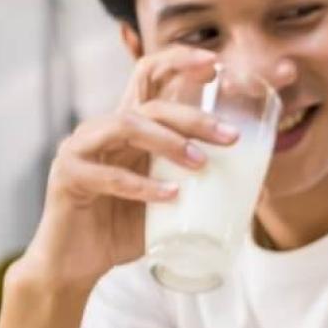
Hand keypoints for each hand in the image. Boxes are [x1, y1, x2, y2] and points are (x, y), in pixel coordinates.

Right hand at [13, 47, 237, 290]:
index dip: (179, 62)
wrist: (74, 266)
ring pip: (127, 126)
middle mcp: (103, 130)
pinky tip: (171, 196)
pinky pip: (108, 174)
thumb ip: (201, 193)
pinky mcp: (68, 176)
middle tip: (230, 138)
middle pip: (150, 105)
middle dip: (194, 117)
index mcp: (128, 129)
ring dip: (168, 141)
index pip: (149, 77)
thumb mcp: (169, 207)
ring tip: (200, 164)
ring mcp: (81, 149)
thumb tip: (259, 194)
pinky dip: (143, 185)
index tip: (216, 63)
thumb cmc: (122, 231)